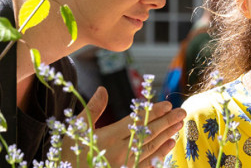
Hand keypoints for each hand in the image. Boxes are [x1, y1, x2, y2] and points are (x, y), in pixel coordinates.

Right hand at [62, 86, 185, 166]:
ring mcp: (124, 165)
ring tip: (179, 124)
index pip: (136, 121)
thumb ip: (92, 110)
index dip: (153, 112)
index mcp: (107, 137)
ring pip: (151, 148)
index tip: (167, 104)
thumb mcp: (75, 129)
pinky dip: (160, 154)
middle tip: (181, 112)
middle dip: (166, 122)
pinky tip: (170, 145)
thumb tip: (102, 89)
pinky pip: (147, 164)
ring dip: (167, 135)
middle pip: (148, 134)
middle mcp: (119, 152)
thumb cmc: (69, 154)